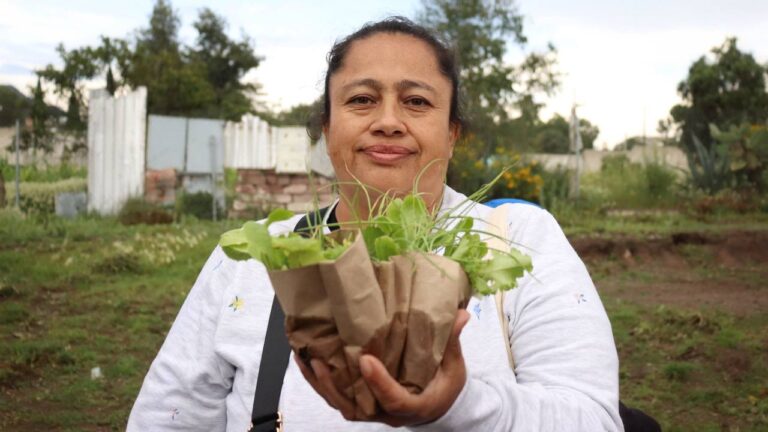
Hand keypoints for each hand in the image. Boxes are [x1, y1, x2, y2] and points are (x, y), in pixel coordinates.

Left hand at [295, 309, 470, 426]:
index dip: (379, 384)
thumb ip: (452, 342)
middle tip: (320, 360)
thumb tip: (462, 314)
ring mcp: (373, 412)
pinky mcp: (361, 405)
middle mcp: (389, 414)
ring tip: (306, 358)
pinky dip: (318, 382)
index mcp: (415, 406)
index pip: (394, 400)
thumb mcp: (453, 366)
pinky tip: (305, 361)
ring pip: (342, 405)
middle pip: (357, 408)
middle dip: (336, 387)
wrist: (438, 406)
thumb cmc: (445, 385)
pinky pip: (337, 398)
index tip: (366, 361)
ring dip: (320, 384)